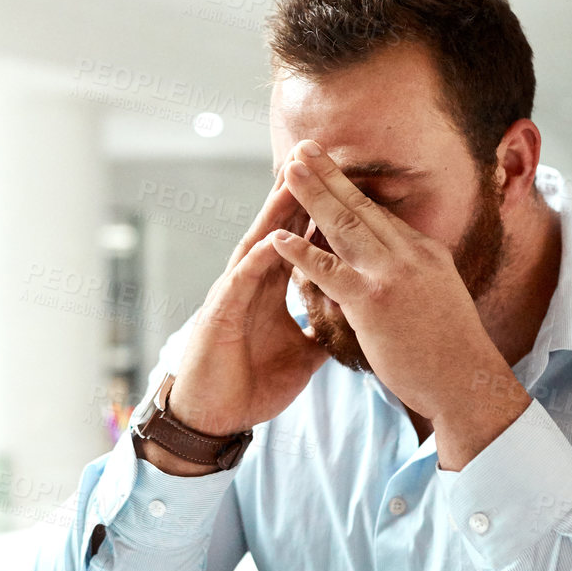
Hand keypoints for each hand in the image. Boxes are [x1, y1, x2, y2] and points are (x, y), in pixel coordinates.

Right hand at [142, 168, 327, 474]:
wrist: (216, 418)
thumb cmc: (251, 384)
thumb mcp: (302, 355)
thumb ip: (324, 330)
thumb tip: (355, 320)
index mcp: (271, 287)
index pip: (300, 238)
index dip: (320, 209)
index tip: (346, 179)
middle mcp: (251, 282)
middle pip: (278, 227)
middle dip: (297, 192)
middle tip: (317, 152)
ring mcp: (234, 294)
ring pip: (257, 243)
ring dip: (274, 212)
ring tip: (293, 178)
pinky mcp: (219, 315)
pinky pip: (240, 281)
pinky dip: (258, 259)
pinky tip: (274, 239)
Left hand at [268, 141, 529, 468]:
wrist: (468, 382)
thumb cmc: (452, 352)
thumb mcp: (440, 298)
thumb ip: (416, 277)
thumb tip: (398, 269)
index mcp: (426, 252)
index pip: (381, 214)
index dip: (350, 190)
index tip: (329, 168)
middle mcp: (409, 255)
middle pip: (360, 205)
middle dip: (328, 174)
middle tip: (303, 148)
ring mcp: (391, 275)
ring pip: (343, 224)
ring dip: (311, 194)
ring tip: (286, 170)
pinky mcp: (372, 301)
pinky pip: (328, 271)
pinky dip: (300, 251)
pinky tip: (277, 237)